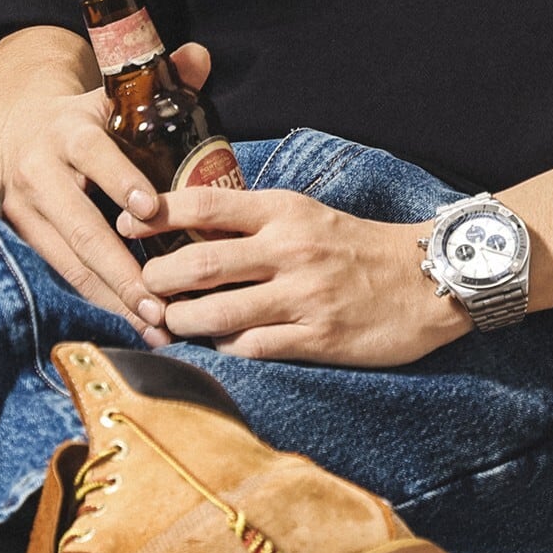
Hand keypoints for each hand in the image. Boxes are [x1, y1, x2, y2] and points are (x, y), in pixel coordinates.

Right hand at [0, 29, 211, 347]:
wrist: (16, 124)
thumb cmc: (86, 113)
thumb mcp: (116, 91)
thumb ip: (164, 76)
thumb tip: (199, 56)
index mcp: (70, 132)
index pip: (97, 156)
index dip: (123, 181)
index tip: (154, 209)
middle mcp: (41, 172)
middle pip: (81, 226)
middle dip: (123, 268)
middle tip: (162, 299)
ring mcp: (25, 210)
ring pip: (68, 260)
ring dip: (112, 295)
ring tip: (153, 322)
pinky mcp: (21, 236)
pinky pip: (60, 273)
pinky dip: (96, 298)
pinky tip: (131, 320)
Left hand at [118, 187, 472, 365]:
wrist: (426, 278)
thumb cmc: (358, 246)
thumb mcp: (308, 217)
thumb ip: (255, 223)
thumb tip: (189, 231)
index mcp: (286, 210)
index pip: (206, 203)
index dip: (157, 213)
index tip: (126, 222)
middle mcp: (291, 249)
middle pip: (199, 263)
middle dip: (157, 281)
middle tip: (141, 289)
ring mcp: (303, 295)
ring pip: (216, 313)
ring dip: (181, 322)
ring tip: (168, 323)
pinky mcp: (317, 337)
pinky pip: (252, 348)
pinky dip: (227, 349)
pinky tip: (221, 345)